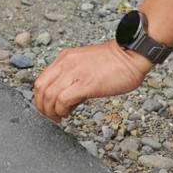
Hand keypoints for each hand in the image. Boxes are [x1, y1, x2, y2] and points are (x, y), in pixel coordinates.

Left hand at [34, 40, 151, 122]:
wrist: (131, 55)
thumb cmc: (114, 63)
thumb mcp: (85, 65)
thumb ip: (73, 78)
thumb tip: (66, 100)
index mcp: (65, 58)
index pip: (41, 79)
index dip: (40, 98)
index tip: (47, 108)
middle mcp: (66, 63)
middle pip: (40, 88)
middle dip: (42, 107)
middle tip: (51, 117)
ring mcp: (75, 73)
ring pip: (49, 95)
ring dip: (51, 111)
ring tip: (60, 117)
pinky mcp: (86, 84)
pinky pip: (63, 99)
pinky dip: (62, 110)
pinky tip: (68, 113)